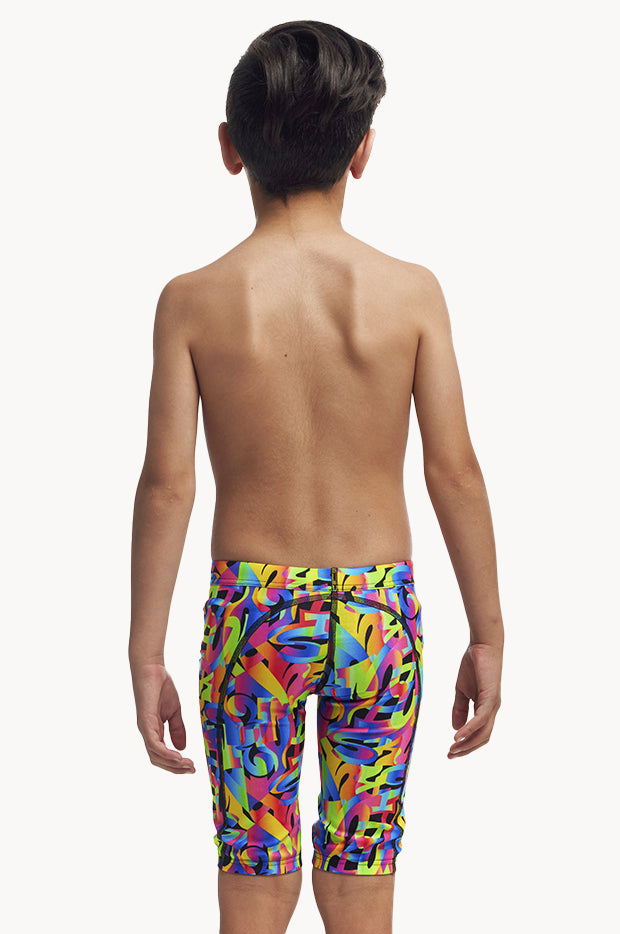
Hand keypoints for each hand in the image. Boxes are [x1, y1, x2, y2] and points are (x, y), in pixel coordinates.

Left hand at [130, 660, 195, 772]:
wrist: (151, 668)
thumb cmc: (161, 686)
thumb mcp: (174, 711)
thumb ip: (177, 729)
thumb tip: (182, 748)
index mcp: (154, 731)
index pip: (162, 755)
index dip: (176, 764)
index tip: (191, 767)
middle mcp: (147, 733)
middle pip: (158, 760)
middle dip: (175, 768)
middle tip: (192, 770)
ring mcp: (145, 729)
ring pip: (155, 755)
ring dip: (172, 764)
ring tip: (187, 766)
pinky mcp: (145, 722)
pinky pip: (154, 744)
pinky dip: (166, 754)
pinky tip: (178, 757)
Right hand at [448, 642, 501, 757]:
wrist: (482, 645)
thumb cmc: (474, 665)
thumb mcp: (462, 690)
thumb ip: (459, 708)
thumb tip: (456, 729)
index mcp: (486, 708)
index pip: (479, 733)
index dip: (466, 744)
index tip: (450, 751)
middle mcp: (492, 710)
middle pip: (483, 738)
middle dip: (467, 749)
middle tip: (450, 755)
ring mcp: (493, 705)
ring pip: (483, 732)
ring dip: (468, 743)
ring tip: (453, 749)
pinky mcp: (490, 698)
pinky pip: (481, 719)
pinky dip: (469, 729)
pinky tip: (458, 735)